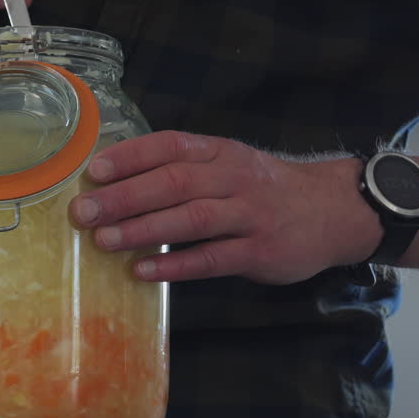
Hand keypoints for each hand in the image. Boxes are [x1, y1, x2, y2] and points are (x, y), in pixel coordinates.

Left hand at [68, 131, 382, 283]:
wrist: (334, 211)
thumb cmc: (265, 190)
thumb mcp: (230, 165)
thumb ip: (184, 169)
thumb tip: (116, 183)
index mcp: (220, 152)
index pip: (170, 146)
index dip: (131, 157)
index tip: (94, 171)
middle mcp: (234, 178)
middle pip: (174, 183)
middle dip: (124, 197)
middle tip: (84, 213)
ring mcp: (249, 215)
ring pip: (191, 219)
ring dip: (144, 230)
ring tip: (104, 241)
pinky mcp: (260, 251)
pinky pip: (213, 258)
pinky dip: (176, 265)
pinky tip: (144, 271)